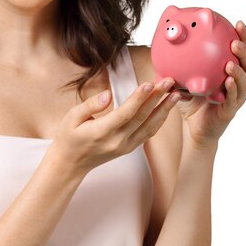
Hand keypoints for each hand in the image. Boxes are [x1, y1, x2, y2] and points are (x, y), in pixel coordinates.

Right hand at [50, 77, 180, 174]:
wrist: (70, 164)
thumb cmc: (69, 137)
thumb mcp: (71, 117)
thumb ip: (90, 105)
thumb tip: (108, 95)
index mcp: (101, 132)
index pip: (124, 113)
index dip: (138, 98)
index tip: (149, 83)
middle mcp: (117, 141)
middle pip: (142, 118)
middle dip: (157, 98)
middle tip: (169, 82)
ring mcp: (125, 146)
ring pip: (149, 127)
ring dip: (164, 110)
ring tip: (176, 94)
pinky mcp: (130, 148)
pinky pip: (148, 133)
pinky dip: (159, 120)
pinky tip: (167, 108)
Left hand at [174, 20, 245, 147]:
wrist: (193, 127)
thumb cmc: (191, 102)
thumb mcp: (181, 80)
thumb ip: (176, 65)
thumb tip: (163, 47)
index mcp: (228, 70)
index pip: (239, 50)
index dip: (242, 37)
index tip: (238, 23)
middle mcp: (236, 81)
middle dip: (245, 51)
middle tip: (235, 43)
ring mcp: (236, 95)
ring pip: (244, 80)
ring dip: (238, 70)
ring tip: (230, 64)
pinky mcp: (231, 109)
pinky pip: (234, 98)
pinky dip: (232, 89)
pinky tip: (227, 81)